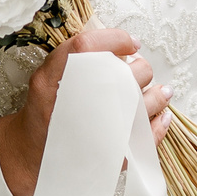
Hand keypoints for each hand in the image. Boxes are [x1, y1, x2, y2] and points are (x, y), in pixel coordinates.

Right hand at [0, 28, 172, 195]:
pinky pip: (146, 138)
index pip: (85, 46)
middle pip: (124, 75)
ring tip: (162, 92)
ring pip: (142, 104)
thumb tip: (122, 45)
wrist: (34, 156)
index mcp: (51, 81)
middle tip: (138, 72)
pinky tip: (161, 116)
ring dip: (157, 95)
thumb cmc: (46, 112)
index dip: (116, 39)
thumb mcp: (47, 77)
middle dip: (140, 70)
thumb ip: (75, 58)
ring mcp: (94, 133)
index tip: (132, 43)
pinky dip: (158, 125)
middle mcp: (72, 104)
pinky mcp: (109, 156)